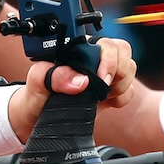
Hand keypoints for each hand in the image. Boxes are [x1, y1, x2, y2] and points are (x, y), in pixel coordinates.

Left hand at [6, 38, 136, 140]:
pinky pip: (129, 90)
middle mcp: (92, 58)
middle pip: (123, 51)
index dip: (109, 59)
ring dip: (121, 84)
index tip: (102, 78)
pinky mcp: (108, 92)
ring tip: (101, 95)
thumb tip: (81, 80)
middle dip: (119, 70)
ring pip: (129, 69)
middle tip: (105, 86)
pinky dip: (123, 97)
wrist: (34, 120)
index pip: (104, 42)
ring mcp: (102, 75)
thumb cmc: (34, 97)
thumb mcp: (36, 83)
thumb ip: (53, 76)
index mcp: (77, 49)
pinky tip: (107, 102)